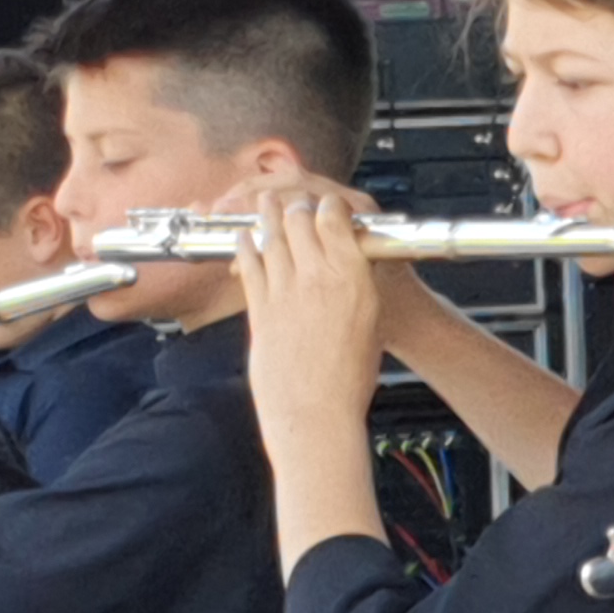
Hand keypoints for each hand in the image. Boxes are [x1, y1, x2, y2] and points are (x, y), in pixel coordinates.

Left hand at [241, 195, 385, 450]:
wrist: (316, 412)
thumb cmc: (348, 378)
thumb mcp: (370, 320)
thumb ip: (356, 284)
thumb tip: (347, 266)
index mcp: (352, 276)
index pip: (335, 216)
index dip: (329, 204)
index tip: (326, 204)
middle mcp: (317, 275)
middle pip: (299, 219)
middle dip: (295, 204)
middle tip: (293, 201)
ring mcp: (284, 289)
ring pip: (272, 235)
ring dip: (267, 214)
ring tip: (264, 200)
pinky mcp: (260, 307)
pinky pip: (250, 264)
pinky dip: (246, 245)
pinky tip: (244, 237)